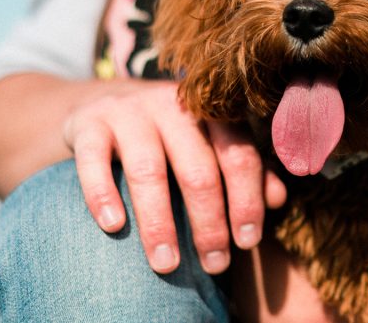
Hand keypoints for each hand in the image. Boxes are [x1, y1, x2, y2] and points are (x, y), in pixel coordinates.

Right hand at [62, 79, 285, 273]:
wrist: (107, 102)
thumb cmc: (173, 137)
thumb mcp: (211, 147)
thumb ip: (247, 171)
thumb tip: (278, 199)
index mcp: (213, 113)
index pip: (238, 156)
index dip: (246, 200)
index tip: (247, 242)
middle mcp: (174, 107)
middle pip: (197, 168)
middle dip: (208, 222)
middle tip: (214, 265)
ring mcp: (130, 111)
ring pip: (148, 170)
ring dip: (158, 222)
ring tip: (167, 264)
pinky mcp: (89, 122)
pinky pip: (94, 160)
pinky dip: (102, 194)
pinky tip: (113, 226)